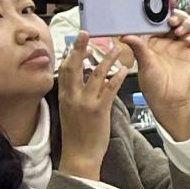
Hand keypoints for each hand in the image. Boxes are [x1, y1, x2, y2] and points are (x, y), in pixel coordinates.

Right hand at [55, 34, 130, 181]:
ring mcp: (85, 102)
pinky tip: (124, 69)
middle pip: (75, 66)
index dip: (70, 54)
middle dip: (80, 48)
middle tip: (86, 33)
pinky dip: (117, 77)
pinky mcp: (99, 110)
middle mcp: (72, 96)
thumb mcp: (70, 111)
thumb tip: (84, 78)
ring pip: (96, 74)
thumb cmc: (77, 134)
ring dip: (106, 58)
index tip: (76, 42)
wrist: (79, 155)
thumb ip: (76, 94)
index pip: (65, 69)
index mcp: (64, 96)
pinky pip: (109, 89)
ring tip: (116, 48)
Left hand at [127, 12, 189, 140]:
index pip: (158, 21)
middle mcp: (167, 43)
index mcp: (152, 42)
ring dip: (184, 25)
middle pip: (174, 21)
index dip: (162, 10)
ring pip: (186, 28)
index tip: (164, 0)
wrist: (168, 100)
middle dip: (174, 15)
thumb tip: (125, 35)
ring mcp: (180, 48)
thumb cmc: (152, 85)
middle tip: (171, 17)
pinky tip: (187, 40)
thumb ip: (138, 47)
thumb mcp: (143, 63)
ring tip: (178, 29)